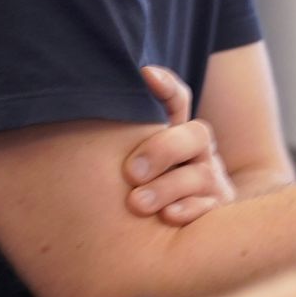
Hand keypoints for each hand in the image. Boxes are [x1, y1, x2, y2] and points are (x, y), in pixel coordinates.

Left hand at [124, 65, 236, 225]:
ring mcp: (211, 180)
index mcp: (177, 133)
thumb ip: (121, 138)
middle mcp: (198, 152)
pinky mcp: (216, 208)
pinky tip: (167, 216)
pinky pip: (209, 207)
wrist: (198, 221)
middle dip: (163, 150)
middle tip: (131, 172)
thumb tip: (79, 106)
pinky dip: (188, 210)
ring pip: (199, 175)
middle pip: (195, 135)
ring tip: (137, 203)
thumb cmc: (153, 186)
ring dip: (166, 188)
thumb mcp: (139, 157)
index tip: (147, 75)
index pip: (177, 100)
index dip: (166, 86)